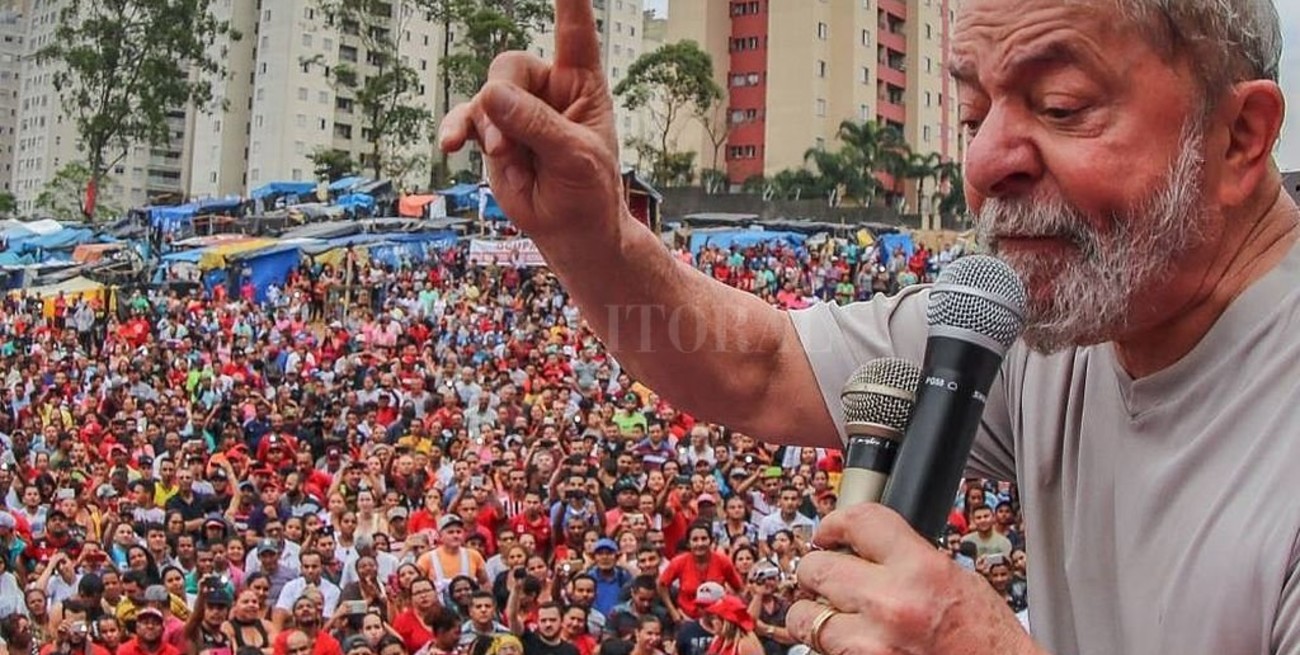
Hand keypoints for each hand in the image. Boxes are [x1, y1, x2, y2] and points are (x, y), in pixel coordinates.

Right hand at [438, 0, 623, 243]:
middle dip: (504, 102)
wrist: (570, 230)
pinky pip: (465, 119)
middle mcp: (546, 90)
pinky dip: (456, 129)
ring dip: (488, 127)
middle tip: (510, 145)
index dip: (568, 2)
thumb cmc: (588, 190)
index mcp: (581, 85)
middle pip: (509, 67)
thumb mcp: (574, 157)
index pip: (574, 33)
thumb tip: (490, 94)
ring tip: (503, 156)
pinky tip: (450, 145)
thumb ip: (536, 125)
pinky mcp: (492, 135)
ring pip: (485, 96)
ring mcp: (516, 112)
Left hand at [788, 504, 1038, 654]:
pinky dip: (829, 647)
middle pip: (818, 568)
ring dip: (811, 615)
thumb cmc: (986, 639)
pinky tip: (849, 644)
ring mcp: (872, 647)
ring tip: (828, 615)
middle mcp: (893, 605)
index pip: (859, 521)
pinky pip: (821, 652)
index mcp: (922, 570)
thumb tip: (861, 547)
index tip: (827, 532)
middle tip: (822, 577)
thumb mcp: (955, 580)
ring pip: (805, 618)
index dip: (835, 522)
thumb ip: (906, 559)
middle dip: (816, 571)